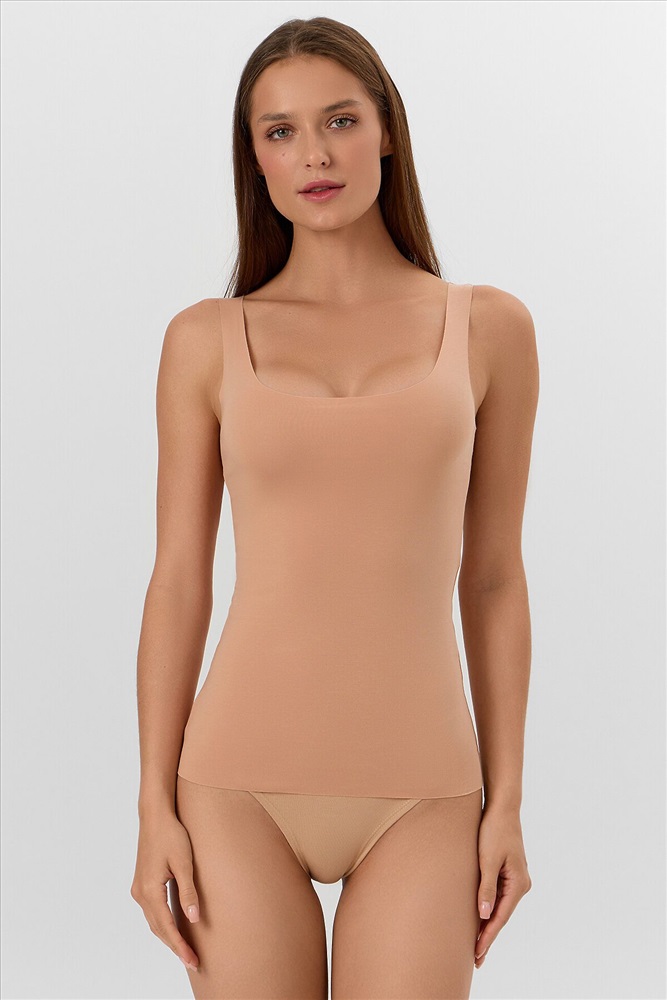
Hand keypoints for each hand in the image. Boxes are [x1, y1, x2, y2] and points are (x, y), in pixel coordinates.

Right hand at [130, 810, 200, 972]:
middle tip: (193, 961)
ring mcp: (138, 889)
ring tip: (185, 950)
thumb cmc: (171, 834)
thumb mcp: (184, 862)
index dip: (180, 946)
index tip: (192, 961)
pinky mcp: (142, 883)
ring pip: (154, 922)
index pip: (166, 927)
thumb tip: (194, 918)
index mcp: (149, 890)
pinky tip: (174, 928)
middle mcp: (140, 893)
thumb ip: (188, 891)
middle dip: (175, 946)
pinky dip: (163, 924)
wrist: (155, 816)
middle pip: (158, 929)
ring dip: (168, 937)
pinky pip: (152, 911)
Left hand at [474, 803, 531, 968]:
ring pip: (500, 908)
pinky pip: (499, 897)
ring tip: (476, 944)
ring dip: (488, 924)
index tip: (477, 953)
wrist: (502, 808)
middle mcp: (521, 884)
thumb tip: (483, 914)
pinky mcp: (509, 873)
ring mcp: (516, 879)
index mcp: (518, 883)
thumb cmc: (494, 830)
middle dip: (488, 936)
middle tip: (476, 959)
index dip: (488, 936)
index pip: (500, 917)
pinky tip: (481, 918)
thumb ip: (486, 887)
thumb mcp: (487, 859)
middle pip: (502, 916)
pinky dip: (490, 910)